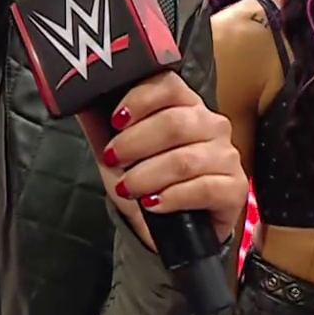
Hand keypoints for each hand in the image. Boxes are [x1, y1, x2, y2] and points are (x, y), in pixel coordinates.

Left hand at [98, 72, 248, 241]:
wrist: (173, 229)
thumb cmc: (149, 182)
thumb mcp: (118, 155)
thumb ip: (101, 128)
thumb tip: (80, 101)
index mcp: (186, 106)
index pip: (169, 85)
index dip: (140, 99)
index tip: (116, 120)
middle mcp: (211, 125)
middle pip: (175, 122)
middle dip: (136, 142)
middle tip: (113, 159)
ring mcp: (226, 156)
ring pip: (185, 159)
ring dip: (148, 175)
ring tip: (127, 189)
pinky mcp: (234, 189)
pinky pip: (203, 188)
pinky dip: (172, 197)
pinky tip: (154, 204)